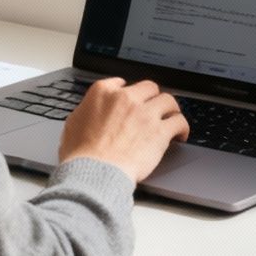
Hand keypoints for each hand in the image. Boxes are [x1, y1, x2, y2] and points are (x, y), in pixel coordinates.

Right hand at [56, 78, 189, 185]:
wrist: (94, 172)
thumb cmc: (80, 154)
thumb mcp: (73, 123)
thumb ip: (87, 110)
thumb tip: (91, 111)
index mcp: (103, 93)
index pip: (121, 83)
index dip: (129, 92)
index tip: (132, 99)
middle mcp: (126, 98)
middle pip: (149, 88)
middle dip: (152, 98)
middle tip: (154, 108)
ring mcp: (145, 113)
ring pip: (168, 100)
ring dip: (170, 109)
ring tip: (171, 118)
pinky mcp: (160, 131)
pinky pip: (179, 121)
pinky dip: (182, 127)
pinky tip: (180, 135)